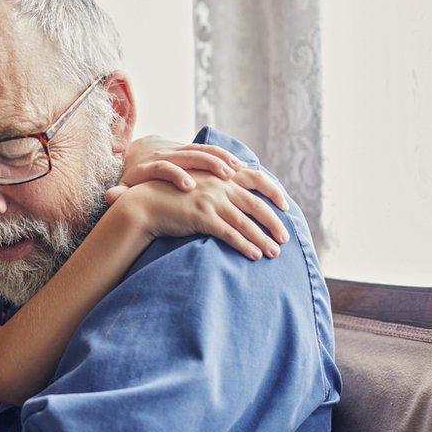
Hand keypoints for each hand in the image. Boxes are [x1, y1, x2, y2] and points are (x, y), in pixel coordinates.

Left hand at [113, 136, 246, 198]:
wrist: (135, 151)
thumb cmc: (131, 177)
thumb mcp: (123, 186)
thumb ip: (120, 192)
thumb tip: (110, 196)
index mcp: (148, 166)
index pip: (162, 168)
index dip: (176, 175)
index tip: (189, 186)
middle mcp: (165, 154)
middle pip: (187, 155)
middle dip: (207, 164)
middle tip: (225, 176)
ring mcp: (178, 149)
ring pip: (202, 149)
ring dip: (221, 158)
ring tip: (238, 170)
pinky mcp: (189, 147)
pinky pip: (209, 149)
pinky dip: (225, 155)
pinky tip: (242, 167)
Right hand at [119, 172, 289, 260]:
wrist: (145, 204)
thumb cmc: (171, 197)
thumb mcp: (197, 184)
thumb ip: (217, 186)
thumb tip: (235, 197)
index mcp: (220, 176)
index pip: (256, 178)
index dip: (273, 191)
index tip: (286, 205)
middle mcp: (219, 186)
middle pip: (256, 205)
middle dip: (273, 223)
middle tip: (284, 237)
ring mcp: (211, 201)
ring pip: (245, 223)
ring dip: (263, 239)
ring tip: (274, 252)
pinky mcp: (202, 218)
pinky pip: (230, 234)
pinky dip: (245, 246)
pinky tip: (254, 255)